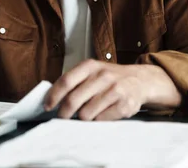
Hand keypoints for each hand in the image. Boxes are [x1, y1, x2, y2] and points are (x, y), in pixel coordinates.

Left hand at [43, 60, 182, 120]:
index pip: (66, 81)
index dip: (54, 96)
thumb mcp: (93, 72)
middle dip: (64, 114)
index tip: (47, 106)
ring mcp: (115, 90)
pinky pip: (101, 120)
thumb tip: (51, 99)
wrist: (140, 80)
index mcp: (91, 66)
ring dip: (83, 118)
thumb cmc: (110, 79)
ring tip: (88, 114)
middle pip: (73, 100)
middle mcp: (103, 76)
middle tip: (62, 118)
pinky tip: (102, 114)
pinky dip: (98, 121)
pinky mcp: (125, 105)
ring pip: (86, 114)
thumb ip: (75, 81)